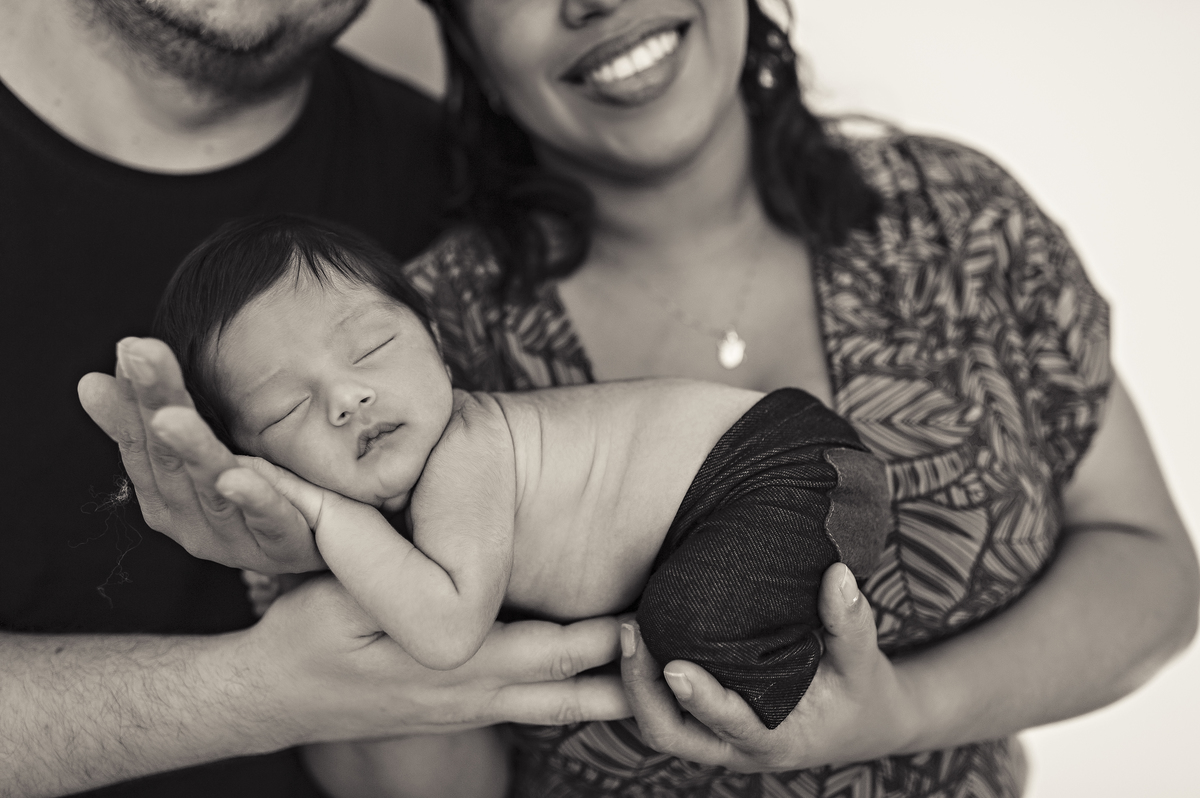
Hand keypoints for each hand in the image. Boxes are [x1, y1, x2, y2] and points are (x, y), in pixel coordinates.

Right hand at [77, 336, 322, 572]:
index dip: (135, 395)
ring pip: (210, 489)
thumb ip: (153, 424)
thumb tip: (91, 381)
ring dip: (191, 448)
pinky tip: (236, 475)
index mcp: (165, 496)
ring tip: (172, 414)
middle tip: (141, 354)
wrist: (317, 553)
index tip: (129, 346)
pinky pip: (266, 520)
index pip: (142, 442)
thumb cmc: (254, 499)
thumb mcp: (201, 459)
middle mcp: (189, 521)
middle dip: (155, 403)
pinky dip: (251, 498)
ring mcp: (232, 539)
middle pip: (170, 458)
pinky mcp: (279, 547)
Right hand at [250, 575, 630, 742]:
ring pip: (559, 706)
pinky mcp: (462, 711)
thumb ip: (389, 580)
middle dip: (629, 671)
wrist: (270, 697)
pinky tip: (602, 690)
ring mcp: (470, 709)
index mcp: (456, 663)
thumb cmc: (304, 638)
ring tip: (664, 682)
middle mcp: (474, 694)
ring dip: (611, 695)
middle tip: (686, 650)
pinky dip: (575, 699)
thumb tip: (438, 562)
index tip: (656, 615)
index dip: (609, 637)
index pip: (554, 650)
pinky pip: (534, 709)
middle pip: (573, 684)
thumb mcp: (337, 601)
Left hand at [620, 562, 919, 771]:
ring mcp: (714, 738)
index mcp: (776, 740)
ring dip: (632, 683)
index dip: (701, 698)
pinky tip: (634, 632)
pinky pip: (660, 708)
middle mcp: (735, 746)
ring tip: (626, 626)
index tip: (675, 664)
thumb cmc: (858, 691)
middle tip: (630, 630)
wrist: (857, 723)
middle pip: (670, 733)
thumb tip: (837, 574)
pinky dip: (640, 679)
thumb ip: (850, 621)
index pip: (730, 724)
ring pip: (657, 724)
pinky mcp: (702, 721)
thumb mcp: (863, 660)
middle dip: (640, 689)